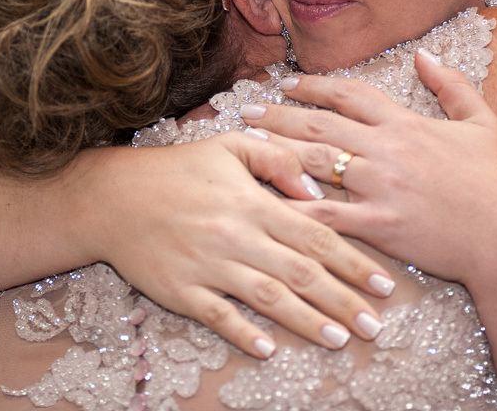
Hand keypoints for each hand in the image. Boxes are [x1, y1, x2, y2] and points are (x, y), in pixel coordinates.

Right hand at [75, 136, 396, 357]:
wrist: (112, 197)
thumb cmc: (177, 170)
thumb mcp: (230, 146)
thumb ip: (277, 157)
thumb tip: (315, 186)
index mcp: (253, 202)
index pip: (316, 234)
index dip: (353, 261)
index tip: (384, 283)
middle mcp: (236, 236)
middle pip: (301, 273)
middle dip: (343, 300)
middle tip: (375, 325)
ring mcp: (208, 265)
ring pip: (267, 298)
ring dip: (306, 322)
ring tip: (340, 339)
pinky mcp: (180, 290)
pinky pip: (217, 316)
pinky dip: (244, 333)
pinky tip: (269, 349)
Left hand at [239, 50, 496, 283]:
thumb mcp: (483, 122)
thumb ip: (452, 85)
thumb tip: (424, 54)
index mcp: (407, 123)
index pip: (350, 93)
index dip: (314, 85)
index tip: (286, 84)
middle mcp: (387, 149)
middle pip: (320, 125)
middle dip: (278, 115)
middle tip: (245, 110)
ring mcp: (380, 185)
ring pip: (316, 161)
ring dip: (276, 150)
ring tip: (246, 145)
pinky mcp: (378, 223)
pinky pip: (327, 212)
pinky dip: (295, 205)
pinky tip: (266, 201)